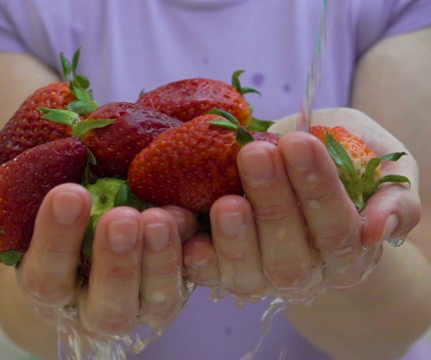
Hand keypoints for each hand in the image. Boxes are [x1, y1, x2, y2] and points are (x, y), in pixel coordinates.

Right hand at [0, 182, 197, 338]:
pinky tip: (201, 227)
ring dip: (161, 261)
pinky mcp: (177, 285)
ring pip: (155, 299)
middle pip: (108, 304)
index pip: (46, 278)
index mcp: (49, 289)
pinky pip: (195, 281)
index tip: (67, 193)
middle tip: (121, 217)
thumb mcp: (9, 225)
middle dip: (114, 262)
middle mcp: (96, 306)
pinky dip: (200, 258)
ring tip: (164, 217)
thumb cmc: (44, 228)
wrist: (85, 236)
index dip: (55, 242)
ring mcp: (142, 300)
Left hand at [183, 108, 420, 301]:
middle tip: (255, 154)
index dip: (319, 187)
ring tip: (225, 199)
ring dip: (236, 238)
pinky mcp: (222, 274)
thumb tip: (377, 228)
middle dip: (273, 203)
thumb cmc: (339, 164)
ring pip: (250, 273)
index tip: (299, 142)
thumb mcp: (378, 164)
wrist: (294, 177)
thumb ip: (393, 193)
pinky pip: (207, 276)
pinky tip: (187, 230)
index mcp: (349, 253)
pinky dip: (197, 258)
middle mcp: (307, 274)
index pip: (338, 228)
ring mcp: (261, 278)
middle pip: (291, 254)